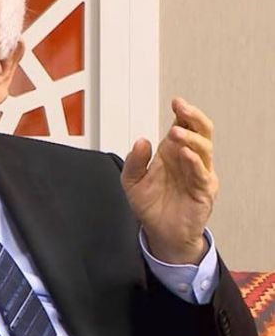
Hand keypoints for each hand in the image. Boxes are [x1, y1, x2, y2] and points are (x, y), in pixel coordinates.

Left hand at [121, 98, 218, 264]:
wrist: (159, 232)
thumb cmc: (149, 204)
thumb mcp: (132, 181)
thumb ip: (134, 161)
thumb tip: (141, 141)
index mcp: (172, 152)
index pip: (184, 126)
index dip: (183, 113)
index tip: (176, 102)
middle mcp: (188, 160)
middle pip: (201, 132)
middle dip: (193, 117)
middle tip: (181, 108)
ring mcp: (199, 174)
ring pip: (204, 149)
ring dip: (190, 138)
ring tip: (175, 132)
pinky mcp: (203, 192)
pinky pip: (202, 173)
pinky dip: (194, 162)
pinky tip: (184, 154)